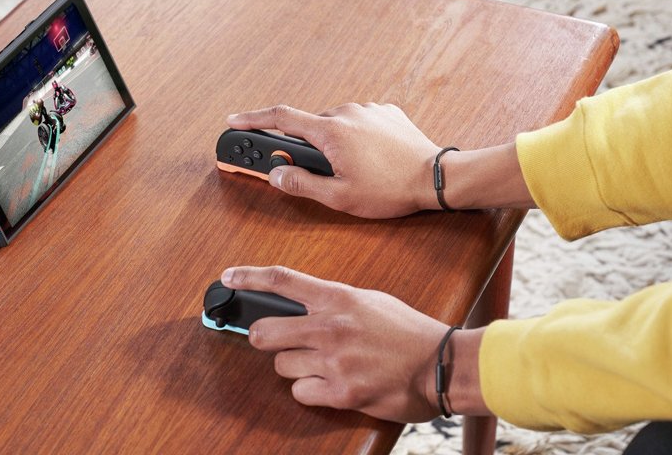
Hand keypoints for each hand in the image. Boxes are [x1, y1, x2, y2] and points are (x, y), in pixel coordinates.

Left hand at [221, 265, 488, 422]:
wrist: (441, 365)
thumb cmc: (409, 332)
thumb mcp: (371, 302)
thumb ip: (335, 303)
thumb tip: (305, 306)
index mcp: (339, 299)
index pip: (283, 281)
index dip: (249, 277)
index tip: (229, 278)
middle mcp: (331, 327)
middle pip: (266, 332)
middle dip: (265, 338)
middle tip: (276, 341)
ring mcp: (334, 361)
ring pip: (282, 366)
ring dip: (294, 367)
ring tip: (320, 365)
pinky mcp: (341, 393)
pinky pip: (301, 392)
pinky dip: (310, 390)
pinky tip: (330, 384)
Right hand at [227, 103, 440, 217]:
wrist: (436, 177)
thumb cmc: (391, 190)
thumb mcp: (339, 197)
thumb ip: (302, 184)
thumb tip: (276, 176)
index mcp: (331, 131)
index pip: (280, 118)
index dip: (252, 119)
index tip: (234, 121)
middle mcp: (347, 112)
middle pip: (311, 126)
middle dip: (306, 148)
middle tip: (311, 171)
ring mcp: (368, 109)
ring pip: (336, 125)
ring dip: (334, 144)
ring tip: (354, 172)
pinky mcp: (386, 112)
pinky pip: (359, 122)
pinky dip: (356, 138)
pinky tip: (370, 160)